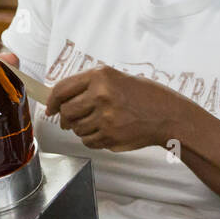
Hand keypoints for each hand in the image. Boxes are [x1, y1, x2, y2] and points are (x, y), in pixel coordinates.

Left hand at [45, 65, 191, 151]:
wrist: (169, 115)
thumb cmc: (144, 96)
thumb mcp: (115, 79)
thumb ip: (88, 86)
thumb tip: (60, 99)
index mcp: (100, 76)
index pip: (62, 89)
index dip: (52, 101)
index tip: (50, 108)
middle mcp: (101, 94)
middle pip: (66, 112)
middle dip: (66, 118)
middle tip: (72, 119)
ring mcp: (106, 117)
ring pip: (76, 129)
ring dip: (81, 129)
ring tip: (97, 123)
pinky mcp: (111, 135)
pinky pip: (88, 141)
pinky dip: (92, 139)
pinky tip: (105, 132)